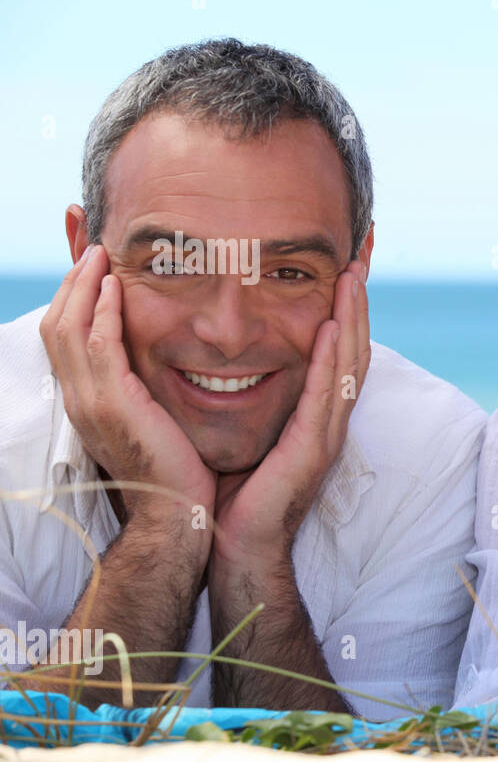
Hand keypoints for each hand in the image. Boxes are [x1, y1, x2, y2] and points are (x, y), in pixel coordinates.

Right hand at [39, 245, 215, 523]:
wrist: (178, 515)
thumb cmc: (177, 471)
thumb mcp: (154, 421)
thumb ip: (147, 390)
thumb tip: (156, 366)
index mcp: (87, 401)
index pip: (65, 337)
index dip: (73, 299)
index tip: (91, 267)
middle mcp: (78, 399)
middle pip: (56, 324)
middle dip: (70, 281)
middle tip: (89, 246)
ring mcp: (89, 402)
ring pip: (68, 327)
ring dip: (82, 286)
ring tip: (99, 254)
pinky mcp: (112, 405)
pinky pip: (97, 346)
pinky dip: (101, 312)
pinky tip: (114, 286)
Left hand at [211, 262, 369, 567]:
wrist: (226, 543)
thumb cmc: (227, 491)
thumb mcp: (237, 429)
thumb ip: (240, 394)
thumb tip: (218, 356)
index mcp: (310, 414)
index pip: (335, 353)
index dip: (343, 312)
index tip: (341, 269)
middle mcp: (326, 420)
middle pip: (353, 350)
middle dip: (358, 304)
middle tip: (359, 259)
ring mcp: (326, 435)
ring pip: (350, 366)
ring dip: (355, 320)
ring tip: (354, 278)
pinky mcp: (314, 450)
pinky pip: (329, 397)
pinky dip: (335, 360)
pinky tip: (334, 329)